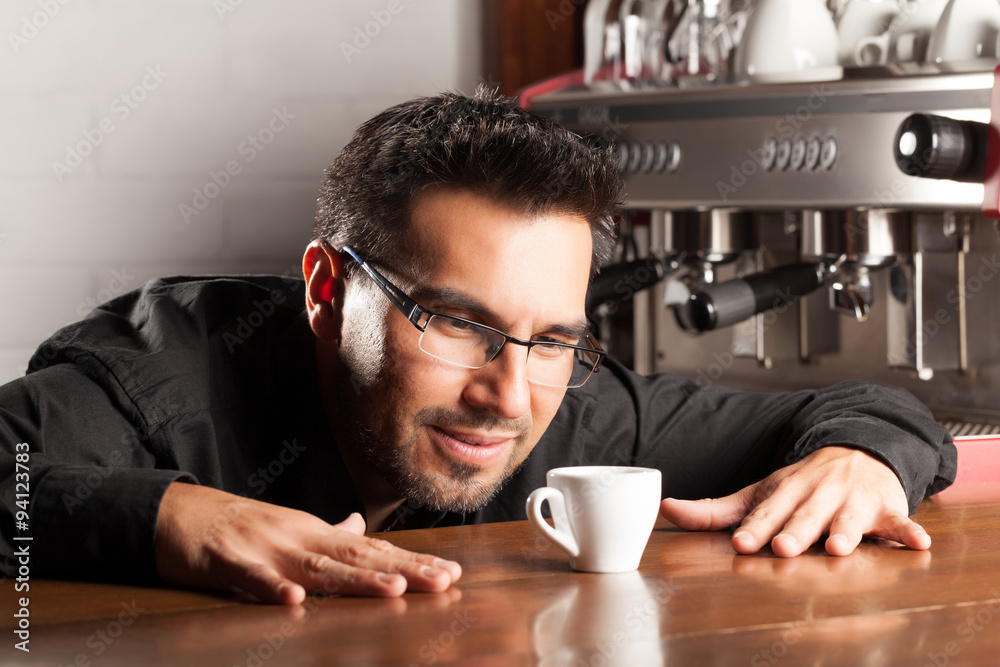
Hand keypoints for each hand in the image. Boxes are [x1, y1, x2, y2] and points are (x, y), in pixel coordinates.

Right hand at [154, 482, 461, 603]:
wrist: (180, 512)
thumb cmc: (239, 526)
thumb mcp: (291, 528)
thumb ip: (329, 532)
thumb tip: (362, 526)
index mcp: (316, 535)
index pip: (373, 551)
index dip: (411, 562)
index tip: (449, 573)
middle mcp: (300, 539)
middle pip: (359, 558)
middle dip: (403, 571)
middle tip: (443, 581)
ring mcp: (267, 549)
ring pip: (318, 567)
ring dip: (356, 580)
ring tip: (394, 590)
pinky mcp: (230, 562)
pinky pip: (253, 580)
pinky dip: (273, 589)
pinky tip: (295, 601)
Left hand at [658, 446, 930, 556]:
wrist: (856, 452)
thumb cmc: (801, 484)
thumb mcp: (759, 492)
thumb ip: (714, 509)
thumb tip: (667, 509)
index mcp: (784, 490)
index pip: (766, 512)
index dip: (754, 527)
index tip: (741, 543)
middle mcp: (818, 493)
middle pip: (805, 516)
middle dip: (795, 531)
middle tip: (783, 548)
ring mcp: (853, 500)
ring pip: (848, 518)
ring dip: (845, 531)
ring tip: (839, 547)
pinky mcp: (885, 509)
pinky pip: (900, 522)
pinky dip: (909, 531)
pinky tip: (918, 543)